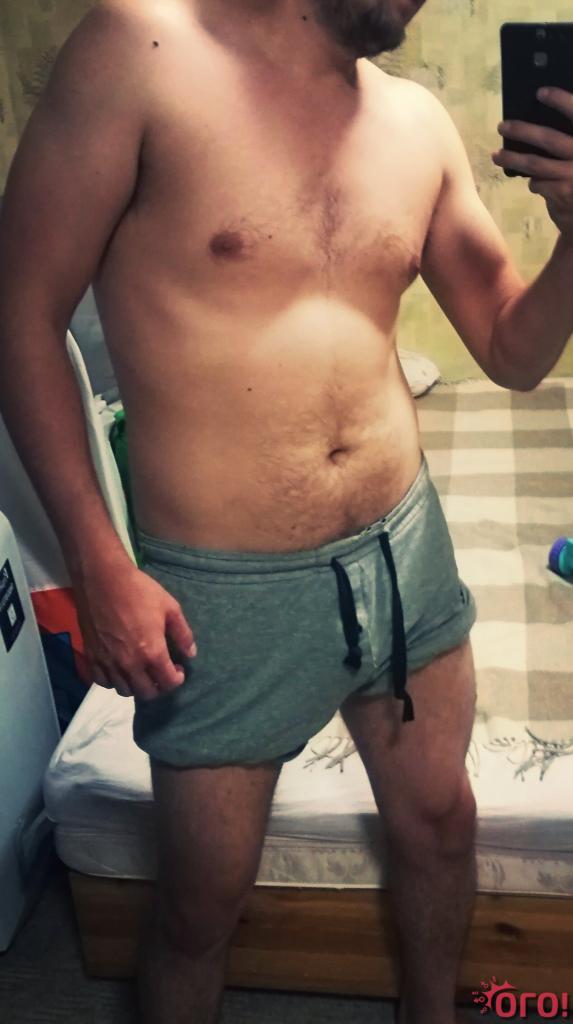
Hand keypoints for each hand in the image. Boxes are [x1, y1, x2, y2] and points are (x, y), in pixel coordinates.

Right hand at [72, 560, 196, 700]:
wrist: (102, 579)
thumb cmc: (139, 591)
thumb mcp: (170, 608)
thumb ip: (183, 634)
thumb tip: (190, 654)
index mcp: (152, 652)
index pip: (168, 683)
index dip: (177, 679)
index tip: (178, 669)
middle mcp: (130, 664)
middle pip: (147, 693)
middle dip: (159, 686)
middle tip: (161, 672)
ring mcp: (108, 662)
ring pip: (124, 691)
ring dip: (136, 686)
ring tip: (141, 671)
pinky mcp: (92, 656)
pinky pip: (102, 682)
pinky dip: (113, 681)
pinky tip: (120, 669)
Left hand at [492, 87, 572, 240]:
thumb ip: (566, 142)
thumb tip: (534, 126)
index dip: (561, 100)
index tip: (540, 91)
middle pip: (548, 138)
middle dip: (522, 130)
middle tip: (502, 125)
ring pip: (535, 163)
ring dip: (512, 158)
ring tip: (496, 155)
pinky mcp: (563, 193)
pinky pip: (537, 183)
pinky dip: (534, 182)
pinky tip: (534, 182)